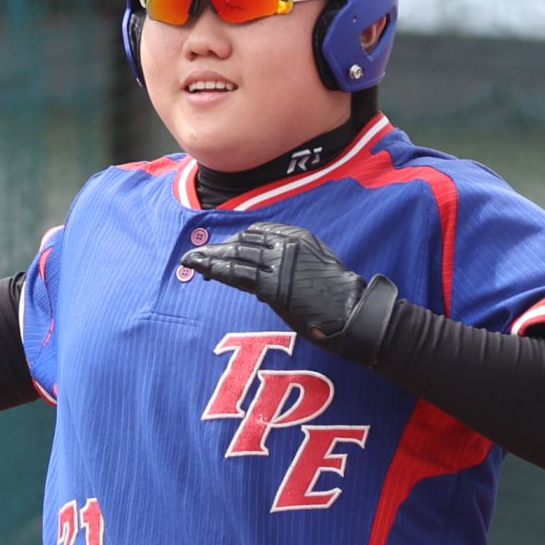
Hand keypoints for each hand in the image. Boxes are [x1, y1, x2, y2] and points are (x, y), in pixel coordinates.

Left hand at [180, 221, 397, 356]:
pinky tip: (203, 270)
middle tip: (199, 256)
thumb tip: (271, 270)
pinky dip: (217, 270)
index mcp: (298, 236)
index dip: (237, 241)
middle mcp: (287, 244)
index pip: (258, 232)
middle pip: (243, 242)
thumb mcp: (317, 266)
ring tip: (192, 260)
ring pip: (237, 256)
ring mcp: (279, 263)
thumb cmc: (338, 296)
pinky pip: (238, 275)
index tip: (223, 250)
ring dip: (211, 258)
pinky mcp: (273, 285)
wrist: (352, 312)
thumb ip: (294, 262)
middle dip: (219, 249)